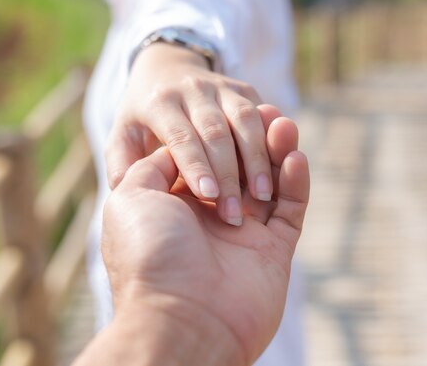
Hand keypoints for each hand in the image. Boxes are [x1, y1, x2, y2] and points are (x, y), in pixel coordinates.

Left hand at [101, 115, 309, 364]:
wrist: (181, 318)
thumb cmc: (150, 255)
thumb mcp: (130, 198)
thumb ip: (152, 165)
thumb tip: (179, 149)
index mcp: (177, 205)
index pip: (205, 156)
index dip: (217, 133)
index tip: (228, 109)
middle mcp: (212, 217)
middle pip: (240, 165)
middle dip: (252, 137)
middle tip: (265, 111)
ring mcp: (246, 234)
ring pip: (269, 183)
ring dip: (278, 151)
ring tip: (283, 123)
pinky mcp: (275, 249)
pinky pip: (291, 209)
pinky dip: (296, 180)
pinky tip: (296, 156)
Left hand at [106, 43, 271, 225]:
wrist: (166, 68)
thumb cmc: (144, 119)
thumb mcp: (123, 136)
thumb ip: (123, 161)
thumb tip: (124, 184)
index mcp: (159, 104)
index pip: (181, 138)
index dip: (195, 165)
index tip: (208, 195)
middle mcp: (193, 91)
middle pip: (216, 131)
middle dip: (227, 172)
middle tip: (233, 211)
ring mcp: (224, 88)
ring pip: (246, 120)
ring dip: (257, 158)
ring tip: (261, 193)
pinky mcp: (249, 90)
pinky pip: (266, 117)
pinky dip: (275, 142)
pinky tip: (283, 167)